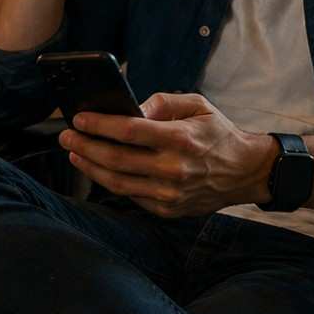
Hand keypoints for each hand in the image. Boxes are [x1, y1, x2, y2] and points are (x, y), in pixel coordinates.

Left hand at [59, 92, 277, 217]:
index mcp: (180, 138)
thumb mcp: (198, 105)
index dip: (99, 125)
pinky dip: (110, 182)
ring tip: (75, 153)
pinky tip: (98, 169)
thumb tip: (130, 109)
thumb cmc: (218, 133)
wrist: (246, 171)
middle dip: (85, 146)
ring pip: (117, 183)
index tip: (79, 118)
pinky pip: (130, 196)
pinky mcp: (167, 210)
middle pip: (116, 159)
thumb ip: (163, 103)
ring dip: (90, 167)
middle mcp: (174, 169)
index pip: (129, 131)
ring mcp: (170, 194)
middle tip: (66, 136)